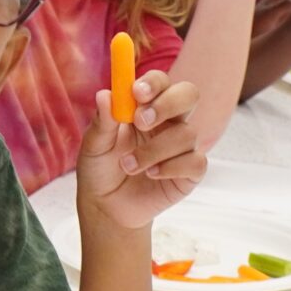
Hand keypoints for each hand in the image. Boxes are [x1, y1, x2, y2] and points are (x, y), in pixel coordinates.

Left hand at [77, 70, 206, 228]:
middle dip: (167, 104)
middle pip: (188, 94)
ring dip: (154, 150)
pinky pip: (195, 162)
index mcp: (146, 107)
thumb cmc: (101, 169)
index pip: (160, 82)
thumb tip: (105, 95)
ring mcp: (183, 146)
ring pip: (187, 133)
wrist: (107, 207)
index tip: (136, 92)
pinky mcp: (191, 171)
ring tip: (128, 165)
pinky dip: (170, 168)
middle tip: (140, 121)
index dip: (153, 83)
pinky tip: (151, 175)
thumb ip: (103, 121)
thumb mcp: (94, 145)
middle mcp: (169, 121)